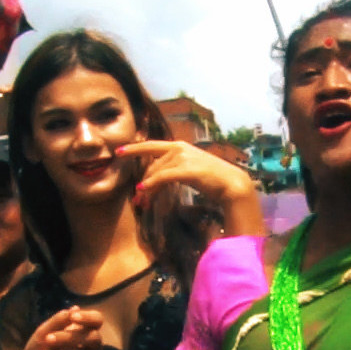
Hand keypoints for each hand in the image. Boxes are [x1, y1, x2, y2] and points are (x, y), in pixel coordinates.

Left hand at [11, 306, 103, 349]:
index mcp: (86, 331)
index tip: (72, 316)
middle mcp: (94, 346)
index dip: (88, 317)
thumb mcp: (44, 334)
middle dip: (69, 337)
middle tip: (47, 339)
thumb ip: (58, 321)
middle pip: (93, 336)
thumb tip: (74, 308)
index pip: (97, 320)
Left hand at [116, 140, 254, 206]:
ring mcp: (182, 158)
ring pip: (155, 173)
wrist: (231, 183)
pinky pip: (162, 177)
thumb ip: (175, 167)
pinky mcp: (186, 169)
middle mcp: (179, 148)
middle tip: (137, 200)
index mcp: (180, 146)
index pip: (151, 145)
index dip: (134, 148)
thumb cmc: (213, 179)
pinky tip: (143, 191)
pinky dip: (151, 184)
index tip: (118, 152)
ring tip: (142, 203)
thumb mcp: (191, 168)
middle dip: (142, 182)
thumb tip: (159, 176)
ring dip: (146, 189)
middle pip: (152, 166)